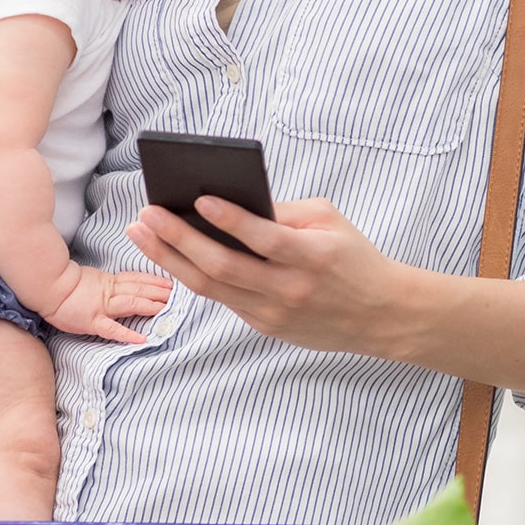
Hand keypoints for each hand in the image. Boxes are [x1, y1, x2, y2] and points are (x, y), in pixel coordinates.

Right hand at [41, 265, 174, 343]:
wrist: (45, 287)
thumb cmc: (64, 286)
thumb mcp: (92, 280)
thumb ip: (109, 283)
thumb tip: (126, 284)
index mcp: (109, 281)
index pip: (138, 279)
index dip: (156, 281)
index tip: (173, 282)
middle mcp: (109, 292)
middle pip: (140, 289)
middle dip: (161, 292)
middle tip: (181, 293)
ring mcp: (101, 306)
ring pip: (132, 303)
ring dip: (151, 306)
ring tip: (168, 308)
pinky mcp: (92, 321)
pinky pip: (112, 329)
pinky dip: (127, 334)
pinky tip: (142, 339)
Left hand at [126, 197, 419, 357]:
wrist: (381, 315)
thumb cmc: (355, 258)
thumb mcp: (331, 221)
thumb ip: (285, 212)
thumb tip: (234, 202)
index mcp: (311, 257)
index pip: (264, 238)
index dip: (230, 219)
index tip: (199, 198)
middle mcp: (289, 289)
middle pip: (223, 266)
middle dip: (179, 238)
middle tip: (147, 214)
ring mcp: (274, 313)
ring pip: (211, 287)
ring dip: (171, 258)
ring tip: (144, 232)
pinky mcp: (265, 327)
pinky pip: (223, 299)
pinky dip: (194, 275)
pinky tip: (172, 254)